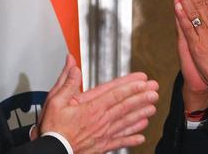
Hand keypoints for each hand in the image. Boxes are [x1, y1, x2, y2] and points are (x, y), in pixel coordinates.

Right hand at [38, 55, 158, 152]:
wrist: (52, 152)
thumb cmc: (53, 128)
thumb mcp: (55, 101)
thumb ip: (67, 82)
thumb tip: (72, 64)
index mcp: (91, 108)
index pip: (115, 93)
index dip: (131, 86)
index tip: (142, 80)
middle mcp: (101, 120)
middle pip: (125, 106)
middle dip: (141, 97)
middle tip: (154, 91)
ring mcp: (103, 134)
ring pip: (126, 122)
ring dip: (141, 114)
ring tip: (153, 108)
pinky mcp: (102, 145)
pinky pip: (120, 141)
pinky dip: (131, 138)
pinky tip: (141, 136)